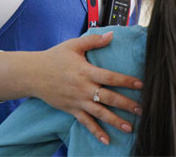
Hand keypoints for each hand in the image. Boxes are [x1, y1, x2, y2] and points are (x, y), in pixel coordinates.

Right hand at [0, 32, 142, 145]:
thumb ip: (94, 40)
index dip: (127, 81)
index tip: (142, 85)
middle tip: (142, 110)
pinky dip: (96, 132)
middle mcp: (84, 88)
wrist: (33, 74)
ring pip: (100, 114)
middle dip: (127, 105)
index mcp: (87, 71)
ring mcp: (77, 101)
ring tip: (130, 128)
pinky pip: (85, 123)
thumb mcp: (74, 45)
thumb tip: (112, 34)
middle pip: (109, 98)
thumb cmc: (55, 57)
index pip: (111, 77)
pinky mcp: (71, 110)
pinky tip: (106, 140)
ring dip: (115, 121)